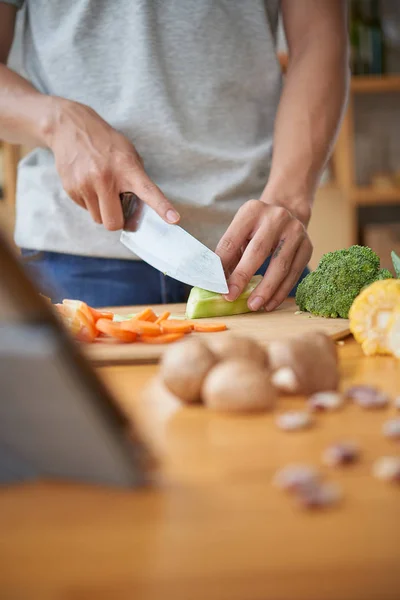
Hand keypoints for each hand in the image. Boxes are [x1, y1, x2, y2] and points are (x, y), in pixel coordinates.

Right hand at [46, 99, 178, 229]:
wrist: (69, 127)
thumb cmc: (105, 143)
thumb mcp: (128, 153)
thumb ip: (137, 179)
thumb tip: (141, 208)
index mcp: (126, 168)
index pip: (148, 191)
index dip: (161, 207)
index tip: (174, 219)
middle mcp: (105, 178)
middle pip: (114, 223)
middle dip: (117, 220)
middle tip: (118, 207)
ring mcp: (85, 185)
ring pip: (98, 219)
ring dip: (103, 211)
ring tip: (101, 190)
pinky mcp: (71, 189)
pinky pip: (86, 210)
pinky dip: (90, 203)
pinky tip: (89, 184)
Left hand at [216, 199, 312, 311]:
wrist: (288, 212)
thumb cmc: (257, 229)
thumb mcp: (240, 233)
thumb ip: (229, 255)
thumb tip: (219, 283)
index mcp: (252, 211)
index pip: (232, 240)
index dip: (223, 264)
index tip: (218, 286)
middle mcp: (276, 217)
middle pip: (258, 251)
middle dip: (243, 277)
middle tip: (232, 297)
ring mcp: (295, 231)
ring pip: (280, 266)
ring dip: (265, 290)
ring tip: (253, 305)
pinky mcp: (308, 246)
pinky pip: (294, 273)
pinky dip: (281, 292)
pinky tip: (270, 303)